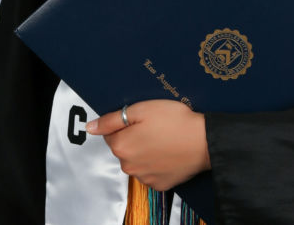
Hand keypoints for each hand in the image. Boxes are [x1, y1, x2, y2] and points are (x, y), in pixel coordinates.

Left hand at [86, 100, 210, 190]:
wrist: (204, 141)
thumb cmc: (174, 120)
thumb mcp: (141, 109)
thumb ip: (112, 119)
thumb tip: (90, 127)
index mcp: (121, 146)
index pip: (110, 134)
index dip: (124, 123)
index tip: (141, 118)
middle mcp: (129, 166)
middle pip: (123, 148)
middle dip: (133, 137)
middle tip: (154, 125)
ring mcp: (144, 177)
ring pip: (136, 160)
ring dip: (144, 150)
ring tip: (164, 137)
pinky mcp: (159, 184)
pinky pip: (150, 172)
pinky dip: (156, 162)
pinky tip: (168, 151)